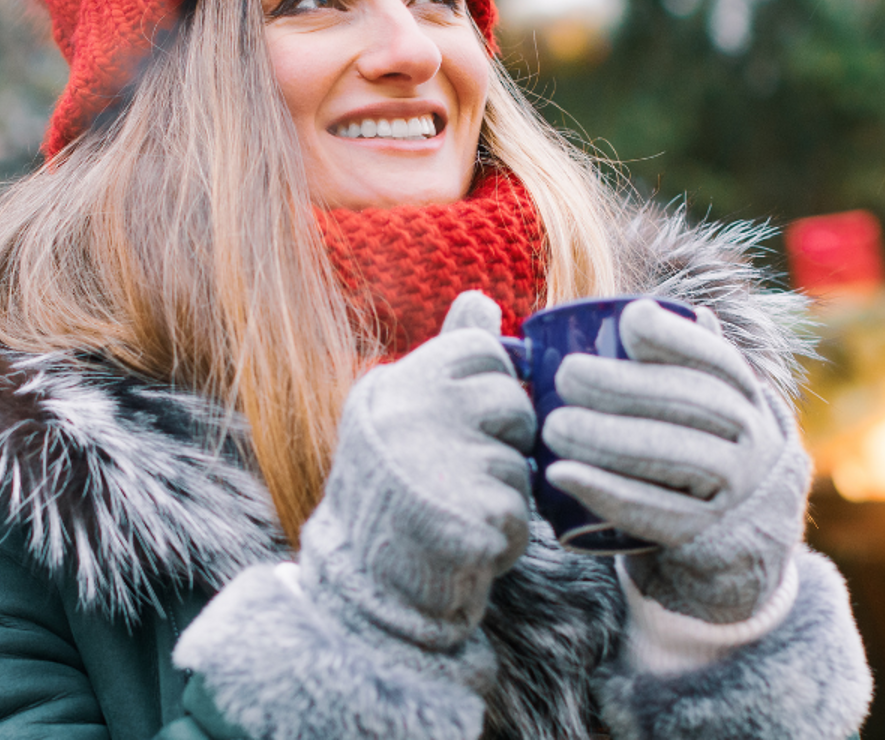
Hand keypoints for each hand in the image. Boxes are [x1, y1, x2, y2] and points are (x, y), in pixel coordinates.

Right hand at [298, 290, 535, 651]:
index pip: (484, 350)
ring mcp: (443, 464)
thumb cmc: (393, 488)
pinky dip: (505, 534)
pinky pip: (522, 511)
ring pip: (521, 461)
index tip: (463, 420)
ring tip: (455, 508)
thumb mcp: (406, 410)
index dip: (490, 387)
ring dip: (503, 491)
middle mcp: (415, 414)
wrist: (362, 585)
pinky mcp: (474, 516)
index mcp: (398, 383)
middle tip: (457, 471)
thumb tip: (480, 298)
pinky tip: (466, 541)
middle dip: (503, 441)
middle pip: (513, 404)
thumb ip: (448, 354)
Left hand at [543, 299, 809, 623]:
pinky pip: (656, 512)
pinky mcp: (706, 535)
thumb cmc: (701, 451)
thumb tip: (638, 310)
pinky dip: (606, 492)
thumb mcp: (708, 407)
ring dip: (609, 438)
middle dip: (624, 385)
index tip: (628, 323)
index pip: (716, 359)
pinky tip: (562, 475)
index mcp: (745, 396)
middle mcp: (750, 438)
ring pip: (675, 455)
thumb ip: (680, 363)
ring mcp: (735, 489)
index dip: (676, 336)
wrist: (740, 539)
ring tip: (553, 426)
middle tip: (566, 375)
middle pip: (691, 403)